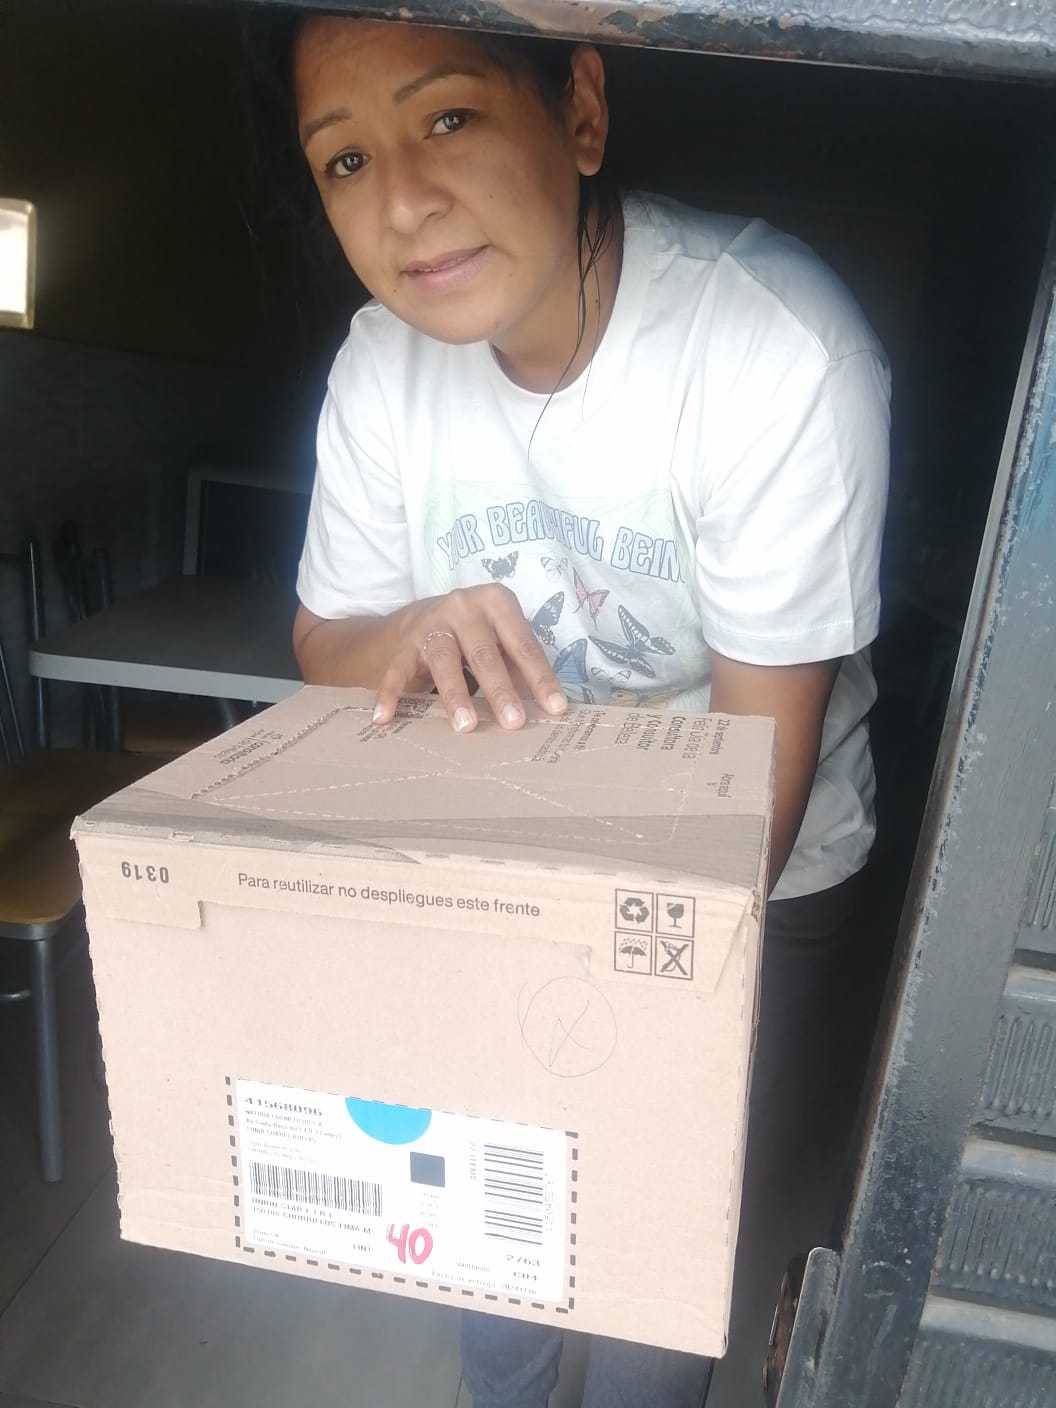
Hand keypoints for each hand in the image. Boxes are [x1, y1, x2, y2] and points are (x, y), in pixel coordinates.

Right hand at [374, 584, 567, 731]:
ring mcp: (431, 623)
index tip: (554, 708)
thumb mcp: (502, 639)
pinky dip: (390, 694)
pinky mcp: (404, 643)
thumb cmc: (477, 634)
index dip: (539, 677)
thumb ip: (520, 666)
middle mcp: (463, 606)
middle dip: (500, 689)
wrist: (421, 616)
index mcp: (496, 602)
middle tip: (514, 722)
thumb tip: (547, 708)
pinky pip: (396, 670)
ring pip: (444, 661)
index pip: (522, 644)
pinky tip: (385, 718)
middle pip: (484, 652)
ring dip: (455, 695)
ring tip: (466, 726)